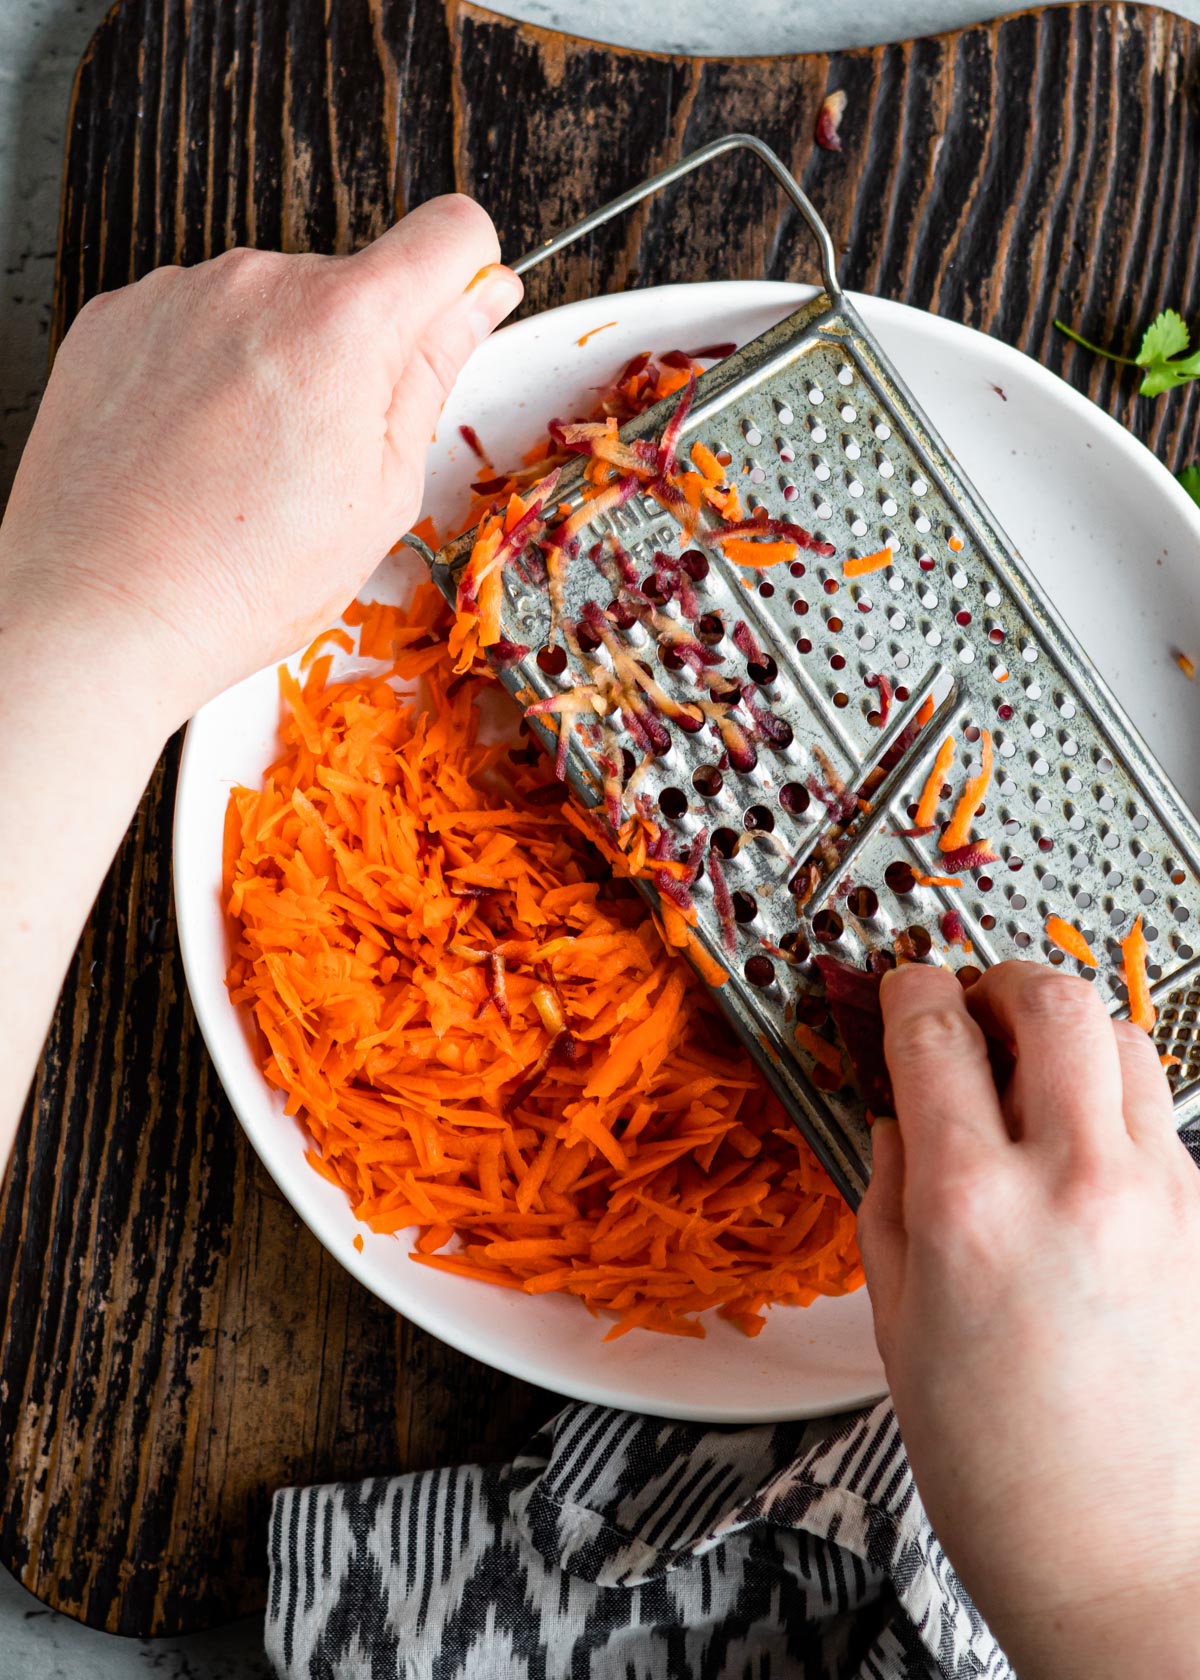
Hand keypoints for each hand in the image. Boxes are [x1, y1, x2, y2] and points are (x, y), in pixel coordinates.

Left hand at [0, 194, 520, 727]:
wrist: (104, 608)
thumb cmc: (244, 575)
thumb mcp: (383, 492)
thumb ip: (435, 372)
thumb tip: (481, 298)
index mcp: (346, 321)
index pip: (451, 232)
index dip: (465, 279)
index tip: (447, 328)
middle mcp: (260, 280)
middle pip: (350, 285)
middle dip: (355, 353)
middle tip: (321, 457)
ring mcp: (178, 291)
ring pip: (268, 306)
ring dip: (275, 361)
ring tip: (244, 463)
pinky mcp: (115, 315)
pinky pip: (193, 322)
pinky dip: (204, 371)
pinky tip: (192, 449)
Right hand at [858, 961, 1199, 1678]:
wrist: (1113, 1548)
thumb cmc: (991, 1456)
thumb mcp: (895, 1312)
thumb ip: (888, 1187)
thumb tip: (898, 1107)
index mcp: (971, 1207)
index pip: (937, 1033)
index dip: (910, 991)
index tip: (901, 989)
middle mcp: (1073, 1183)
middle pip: (1053, 1000)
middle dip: (1000, 980)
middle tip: (969, 1006)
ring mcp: (1155, 1197)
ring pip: (1123, 1036)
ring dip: (1066, 1031)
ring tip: (1026, 1071)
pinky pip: (1156, 1111)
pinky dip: (1109, 1098)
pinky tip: (1070, 1145)